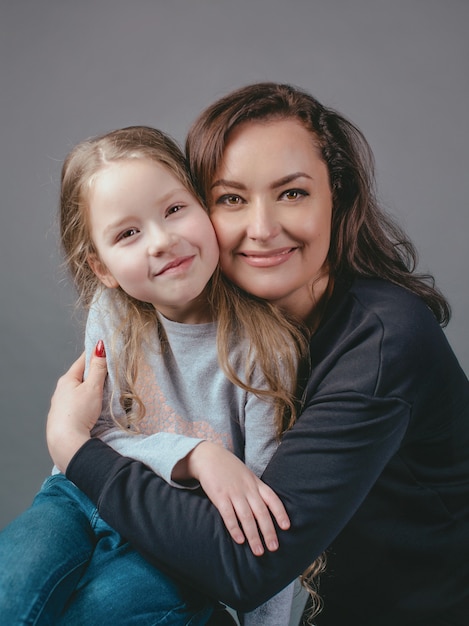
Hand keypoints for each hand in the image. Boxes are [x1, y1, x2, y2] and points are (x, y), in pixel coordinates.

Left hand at [46, 342, 107, 472]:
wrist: (67, 442)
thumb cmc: (79, 414)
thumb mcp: (92, 388)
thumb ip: (97, 368)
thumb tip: (99, 347)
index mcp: (67, 380)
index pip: (82, 360)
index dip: (94, 354)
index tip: (104, 349)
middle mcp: (61, 391)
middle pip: (79, 376)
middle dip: (93, 373)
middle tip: (109, 370)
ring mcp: (60, 405)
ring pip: (77, 391)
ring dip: (89, 389)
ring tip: (102, 390)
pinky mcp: (63, 418)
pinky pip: (76, 404)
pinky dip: (85, 402)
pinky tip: (91, 408)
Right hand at [177, 441, 289, 555]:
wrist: (209, 456)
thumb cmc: (230, 468)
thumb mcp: (247, 475)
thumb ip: (256, 489)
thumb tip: (268, 508)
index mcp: (256, 483)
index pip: (272, 499)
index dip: (280, 513)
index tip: (286, 527)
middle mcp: (247, 489)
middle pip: (261, 512)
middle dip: (268, 531)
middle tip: (274, 548)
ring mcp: (233, 492)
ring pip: (246, 517)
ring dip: (253, 535)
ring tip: (258, 551)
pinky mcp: (219, 496)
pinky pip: (228, 515)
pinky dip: (235, 528)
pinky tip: (239, 540)